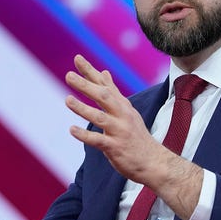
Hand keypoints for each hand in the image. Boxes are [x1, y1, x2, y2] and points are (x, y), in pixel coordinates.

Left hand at [64, 55, 161, 183]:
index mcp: (122, 105)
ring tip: (67, 100)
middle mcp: (122, 115)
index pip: (104, 84)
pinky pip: (99, 140)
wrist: (153, 161)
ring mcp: (119, 131)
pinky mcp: (116, 147)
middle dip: (86, 86)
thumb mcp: (126, 110)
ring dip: (83, 109)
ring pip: (100, 117)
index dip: (90, 72)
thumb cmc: (136, 135)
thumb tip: (103, 72)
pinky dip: (85, 135)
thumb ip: (113, 92)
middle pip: (103, 97)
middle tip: (69, 76)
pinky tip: (72, 129)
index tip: (77, 58)